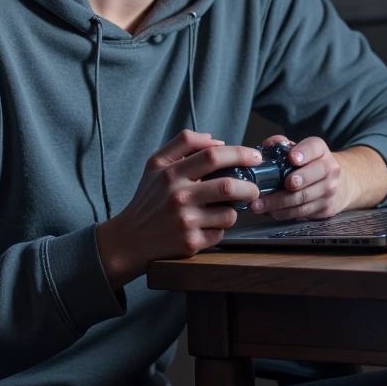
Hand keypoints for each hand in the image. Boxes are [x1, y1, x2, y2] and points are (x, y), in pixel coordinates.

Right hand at [95, 130, 260, 288]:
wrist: (131, 238)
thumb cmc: (148, 198)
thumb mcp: (156, 164)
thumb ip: (184, 144)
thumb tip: (217, 141)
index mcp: (171, 174)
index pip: (212, 156)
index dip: (240, 154)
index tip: (255, 157)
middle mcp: (178, 197)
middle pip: (228, 186)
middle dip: (250, 187)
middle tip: (254, 188)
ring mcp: (185, 222)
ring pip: (229, 214)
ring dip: (233, 211)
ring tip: (223, 209)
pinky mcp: (191, 244)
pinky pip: (220, 234)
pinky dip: (220, 229)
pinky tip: (207, 226)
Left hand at [250, 135, 386, 221]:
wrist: (344, 184)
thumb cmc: (314, 166)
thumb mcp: (304, 150)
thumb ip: (283, 145)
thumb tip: (267, 146)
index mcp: (321, 152)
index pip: (314, 148)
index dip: (303, 153)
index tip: (292, 158)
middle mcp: (329, 170)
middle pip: (310, 176)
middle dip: (294, 181)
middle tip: (279, 185)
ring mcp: (328, 191)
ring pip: (303, 198)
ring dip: (279, 203)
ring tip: (260, 204)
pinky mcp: (325, 209)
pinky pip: (302, 213)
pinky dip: (284, 214)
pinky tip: (270, 212)